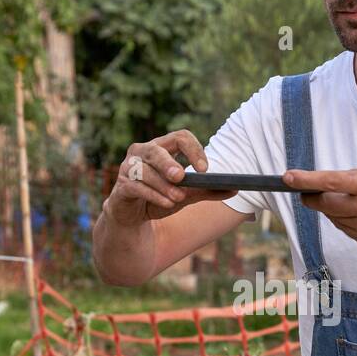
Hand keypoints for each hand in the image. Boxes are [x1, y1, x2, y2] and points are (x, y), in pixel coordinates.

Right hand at [105, 130, 234, 227]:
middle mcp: (143, 152)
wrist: (133, 216)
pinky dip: (153, 195)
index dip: (193, 150)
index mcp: (162, 148)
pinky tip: (165, 203)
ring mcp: (129, 168)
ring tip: (178, 198)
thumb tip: (235, 189)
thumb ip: (207, 190)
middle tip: (181, 176)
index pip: (179, 138)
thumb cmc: (159, 198)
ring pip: (145, 170)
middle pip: (156, 150)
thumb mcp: (186, 195)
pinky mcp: (121, 186)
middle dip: (169, 163)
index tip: (205, 169)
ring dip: (163, 185)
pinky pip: (136, 187)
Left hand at [283, 167, 356, 248]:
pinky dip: (344, 221)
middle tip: (305, 192)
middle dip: (312, 198)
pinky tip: (355, 215)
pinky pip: (345, 230)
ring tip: (345, 201)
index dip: (306, 180)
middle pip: (325, 205)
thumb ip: (351, 179)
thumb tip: (324, 186)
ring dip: (331, 210)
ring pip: (333, 219)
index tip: (288, 177)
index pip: (329, 182)